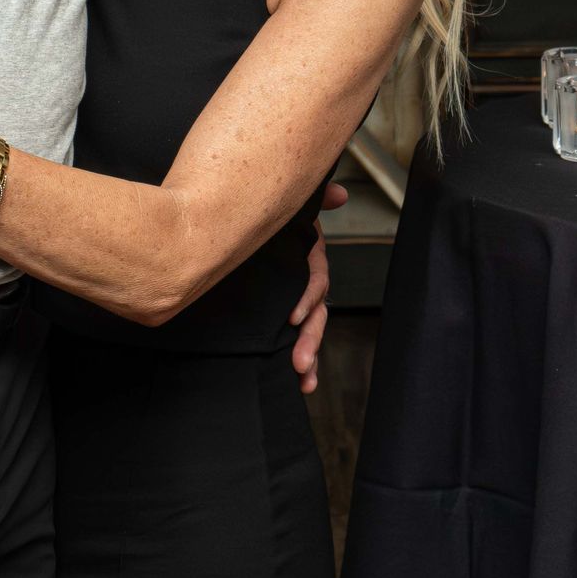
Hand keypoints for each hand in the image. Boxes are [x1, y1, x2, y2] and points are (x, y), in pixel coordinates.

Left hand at [289, 180, 347, 394]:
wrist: (237, 223)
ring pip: (309, 328)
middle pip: (316, 311)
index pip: (316, 278)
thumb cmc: (270, 215)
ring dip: (310, 353)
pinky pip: (294, 336)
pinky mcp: (280, 311)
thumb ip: (316, 198)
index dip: (308, 297)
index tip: (293, 317)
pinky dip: (302, 357)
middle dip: (311, 338)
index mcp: (308, 255)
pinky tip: (302, 383)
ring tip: (304, 379)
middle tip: (301, 363)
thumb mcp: (291, 207)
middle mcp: (306, 279)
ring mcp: (295, 296)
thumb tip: (339, 194)